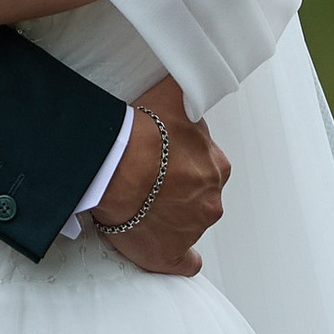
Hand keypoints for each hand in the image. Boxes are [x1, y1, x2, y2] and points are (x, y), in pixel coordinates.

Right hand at [92, 82, 227, 277]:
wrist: (118, 169)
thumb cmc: (142, 134)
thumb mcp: (172, 97)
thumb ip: (186, 87)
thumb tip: (193, 69)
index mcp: (215, 166)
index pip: (205, 167)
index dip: (182, 164)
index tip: (163, 162)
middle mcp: (211, 199)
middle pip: (198, 196)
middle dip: (178, 192)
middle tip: (148, 184)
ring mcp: (192, 229)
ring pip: (188, 225)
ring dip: (170, 218)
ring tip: (141, 207)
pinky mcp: (170, 254)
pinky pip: (184, 263)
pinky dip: (178, 260)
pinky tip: (165, 251)